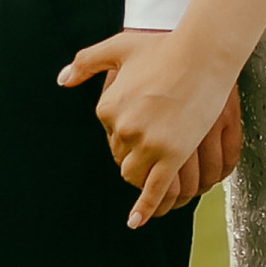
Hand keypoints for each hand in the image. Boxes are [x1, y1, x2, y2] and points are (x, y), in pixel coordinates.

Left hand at [62, 25, 241, 226]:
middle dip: (134, 156)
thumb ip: (87, 62)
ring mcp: (148, 143)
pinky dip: (144, 207)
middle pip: (121, 157)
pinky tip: (137, 219)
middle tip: (153, 147)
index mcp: (107, 107)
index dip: (125, 136)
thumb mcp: (119, 47)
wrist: (202, 52)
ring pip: (134, 175)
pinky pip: (155, 189)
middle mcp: (123, 128)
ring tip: (153, 172)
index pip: (108, 136)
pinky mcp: (172, 155)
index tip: (141, 128)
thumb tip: (62, 80)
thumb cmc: (164, 46)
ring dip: (141, 177)